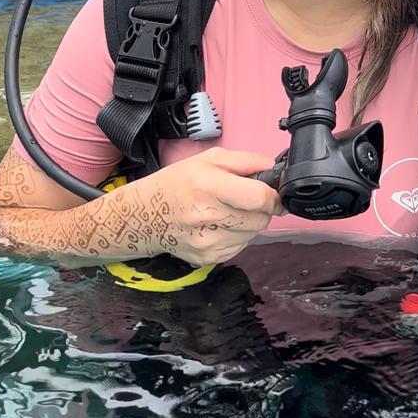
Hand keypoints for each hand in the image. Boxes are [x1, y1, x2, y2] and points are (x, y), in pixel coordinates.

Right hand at [136, 147, 284, 266]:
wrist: (144, 216)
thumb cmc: (176, 184)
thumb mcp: (209, 159)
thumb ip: (247, 161)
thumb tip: (274, 168)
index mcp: (209, 187)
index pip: (259, 198)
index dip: (273, 195)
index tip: (273, 192)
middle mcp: (208, 217)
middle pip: (260, 218)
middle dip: (261, 208)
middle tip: (244, 198)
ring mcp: (208, 242)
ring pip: (253, 234)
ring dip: (249, 222)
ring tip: (227, 210)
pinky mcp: (208, 258)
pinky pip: (241, 246)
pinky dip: (238, 235)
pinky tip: (219, 224)